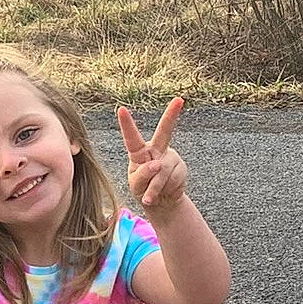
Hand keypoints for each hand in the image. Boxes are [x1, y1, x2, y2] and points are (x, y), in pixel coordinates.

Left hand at [121, 98, 187, 212]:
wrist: (161, 203)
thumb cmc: (142, 190)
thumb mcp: (136, 186)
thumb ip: (142, 175)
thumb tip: (157, 165)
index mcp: (139, 152)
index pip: (132, 138)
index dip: (127, 124)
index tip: (120, 109)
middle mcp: (157, 150)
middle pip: (164, 131)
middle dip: (172, 114)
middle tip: (179, 100)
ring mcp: (171, 157)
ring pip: (162, 171)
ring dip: (156, 187)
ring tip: (151, 196)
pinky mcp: (181, 168)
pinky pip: (173, 179)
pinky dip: (167, 190)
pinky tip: (166, 191)